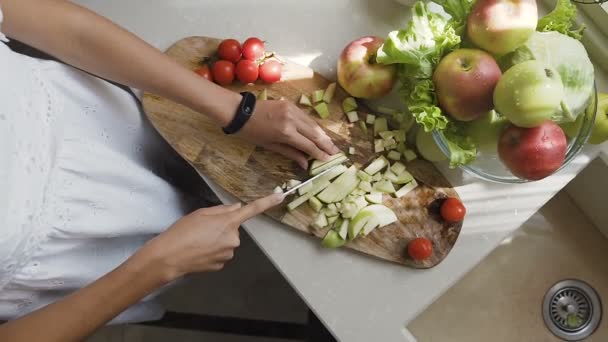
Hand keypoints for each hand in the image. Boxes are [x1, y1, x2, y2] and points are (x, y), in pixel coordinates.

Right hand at [139, 193, 284, 281]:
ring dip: (215, 241)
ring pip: (226, 243)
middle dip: (221, 229)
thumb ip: (221, 210)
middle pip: (232, 230)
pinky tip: (198, 252)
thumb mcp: (200, 213)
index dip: (267, 202)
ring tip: (197, 241)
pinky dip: (211, 252)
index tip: (280, 196)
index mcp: (229, 222)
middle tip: (201, 230)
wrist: (169, 257)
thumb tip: (236, 207)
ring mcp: (228, 254)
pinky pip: (220, 254)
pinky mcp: (221, 265)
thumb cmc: (182, 231)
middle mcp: (233, 239)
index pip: (252, 210)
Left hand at [238, 100, 339, 168]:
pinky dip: (314, 126)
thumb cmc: (252, 132)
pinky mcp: (291, 104)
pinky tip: (319, 133)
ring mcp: (293, 110)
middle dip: (326, 144)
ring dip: (323, 135)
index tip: (328, 160)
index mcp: (286, 132)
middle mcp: (293, 120)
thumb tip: (306, 164)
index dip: (320, 153)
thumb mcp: (270, 146)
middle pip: (315, 134)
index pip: (308, 145)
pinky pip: (307, 117)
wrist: (241, 112)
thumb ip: (291, 153)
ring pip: (313, 124)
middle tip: (336, 153)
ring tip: (331, 144)